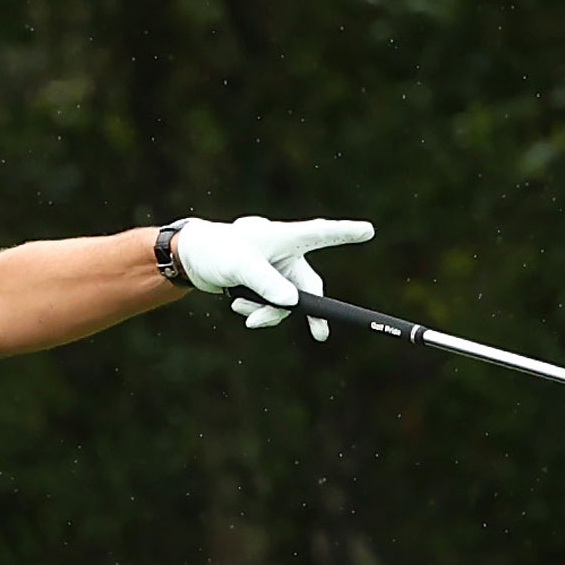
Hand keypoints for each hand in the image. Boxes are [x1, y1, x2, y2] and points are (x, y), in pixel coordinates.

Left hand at [173, 215, 373, 340]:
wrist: (195, 260)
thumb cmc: (218, 251)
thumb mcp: (241, 267)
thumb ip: (267, 284)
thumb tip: (293, 304)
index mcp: (286, 237)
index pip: (322, 233)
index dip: (346, 233)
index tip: (369, 230)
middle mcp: (287, 254)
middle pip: (309, 286)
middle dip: (311, 311)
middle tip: (321, 333)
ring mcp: (278, 271)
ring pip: (287, 302)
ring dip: (267, 311)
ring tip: (242, 311)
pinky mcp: (267, 284)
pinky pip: (272, 305)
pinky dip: (257, 310)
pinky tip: (236, 305)